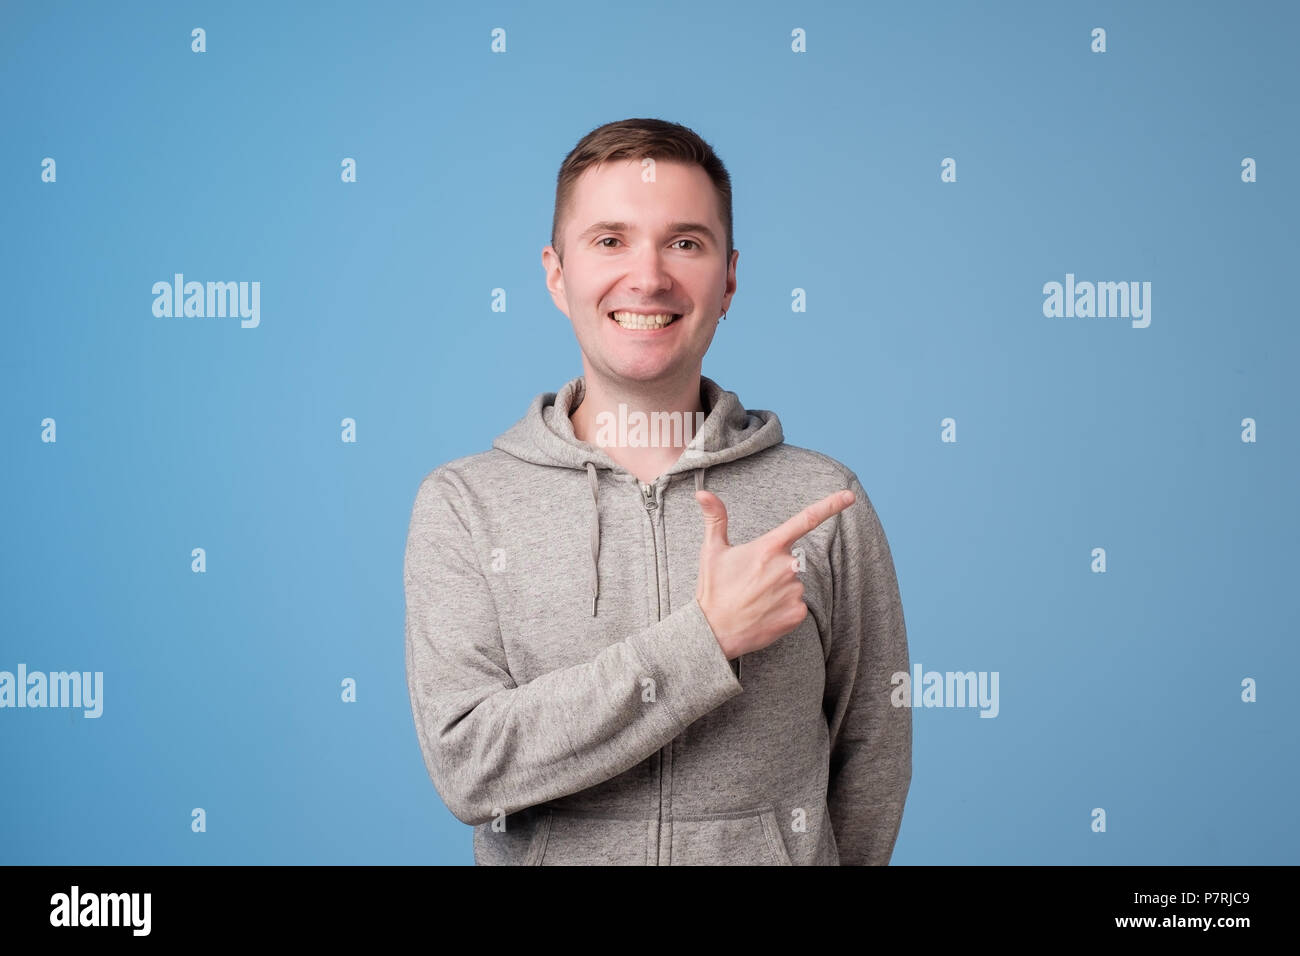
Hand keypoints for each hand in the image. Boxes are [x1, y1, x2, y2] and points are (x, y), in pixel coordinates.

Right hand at [694, 488, 854, 658]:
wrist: (714, 632)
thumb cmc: (714, 589)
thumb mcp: (712, 551)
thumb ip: (715, 518)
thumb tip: (702, 492)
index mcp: (768, 547)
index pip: (805, 520)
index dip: (830, 505)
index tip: (849, 495)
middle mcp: (786, 567)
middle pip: (792, 560)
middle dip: (775, 568)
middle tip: (750, 582)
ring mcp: (794, 591)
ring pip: (795, 583)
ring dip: (780, 589)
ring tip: (755, 599)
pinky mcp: (798, 614)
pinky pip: (797, 604)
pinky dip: (784, 607)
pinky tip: (764, 612)